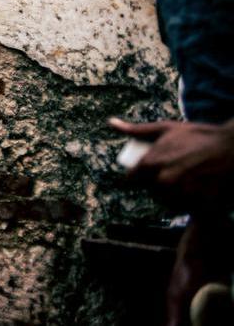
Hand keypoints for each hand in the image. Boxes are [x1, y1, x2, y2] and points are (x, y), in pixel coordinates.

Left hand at [110, 117, 233, 208]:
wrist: (233, 147)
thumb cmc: (199, 136)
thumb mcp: (166, 128)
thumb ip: (137, 129)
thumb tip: (111, 123)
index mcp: (151, 163)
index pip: (132, 179)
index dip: (138, 176)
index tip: (147, 173)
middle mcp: (163, 181)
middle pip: (150, 190)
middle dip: (158, 184)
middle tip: (175, 172)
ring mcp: (182, 194)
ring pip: (168, 201)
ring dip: (174, 195)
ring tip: (188, 179)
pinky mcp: (200, 204)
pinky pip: (187, 209)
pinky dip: (191, 203)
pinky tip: (199, 189)